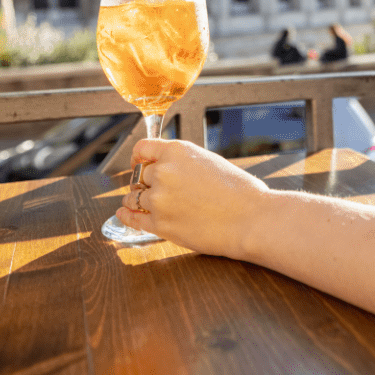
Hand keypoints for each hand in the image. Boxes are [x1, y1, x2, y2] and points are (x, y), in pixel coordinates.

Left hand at [117, 137, 270, 257]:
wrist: (251, 219)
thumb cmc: (240, 191)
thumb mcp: (210, 162)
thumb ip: (184, 163)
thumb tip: (167, 167)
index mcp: (177, 151)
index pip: (142, 149)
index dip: (138, 157)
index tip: (138, 163)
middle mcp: (163, 172)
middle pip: (138, 175)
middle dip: (142, 182)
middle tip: (147, 188)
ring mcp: (159, 199)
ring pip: (134, 198)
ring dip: (136, 200)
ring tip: (137, 203)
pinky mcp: (160, 225)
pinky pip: (133, 219)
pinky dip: (126, 216)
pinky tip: (123, 215)